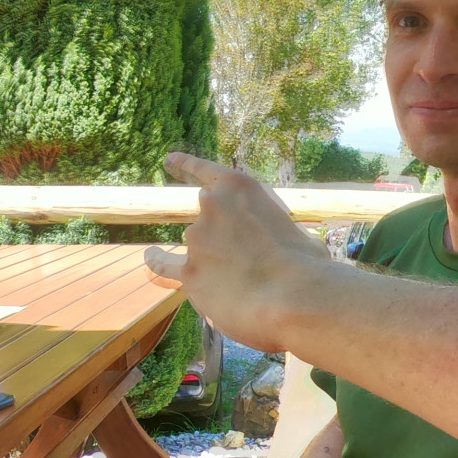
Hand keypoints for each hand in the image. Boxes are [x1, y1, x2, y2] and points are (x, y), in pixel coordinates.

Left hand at [161, 153, 338, 353]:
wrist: (294, 297)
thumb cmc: (307, 265)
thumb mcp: (295, 229)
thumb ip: (271, 232)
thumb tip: (267, 253)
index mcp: (241, 187)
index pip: (205, 170)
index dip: (186, 165)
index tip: (169, 160)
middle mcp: (212, 205)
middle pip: (208, 218)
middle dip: (226, 236)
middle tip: (253, 258)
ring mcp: (197, 238)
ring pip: (199, 246)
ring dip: (215, 259)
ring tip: (245, 282)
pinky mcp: (189, 273)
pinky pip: (165, 264)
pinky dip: (156, 259)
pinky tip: (150, 255)